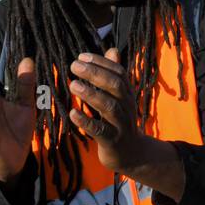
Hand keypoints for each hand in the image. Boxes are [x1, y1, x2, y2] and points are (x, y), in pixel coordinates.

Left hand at [67, 50, 150, 175]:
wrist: (131, 154)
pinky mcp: (113, 141)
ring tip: (72, 85)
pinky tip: (72, 114)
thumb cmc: (119, 121)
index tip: (81, 56)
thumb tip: (113, 50)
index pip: (118, 72)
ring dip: (91, 94)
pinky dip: (87, 122)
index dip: (101, 62)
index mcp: (127, 94)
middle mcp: (127, 106)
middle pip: (115, 85)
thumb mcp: (120, 97)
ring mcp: (121, 123)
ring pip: (109, 106)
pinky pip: (100, 130)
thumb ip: (115, 74)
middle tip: (74, 65)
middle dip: (95, 73)